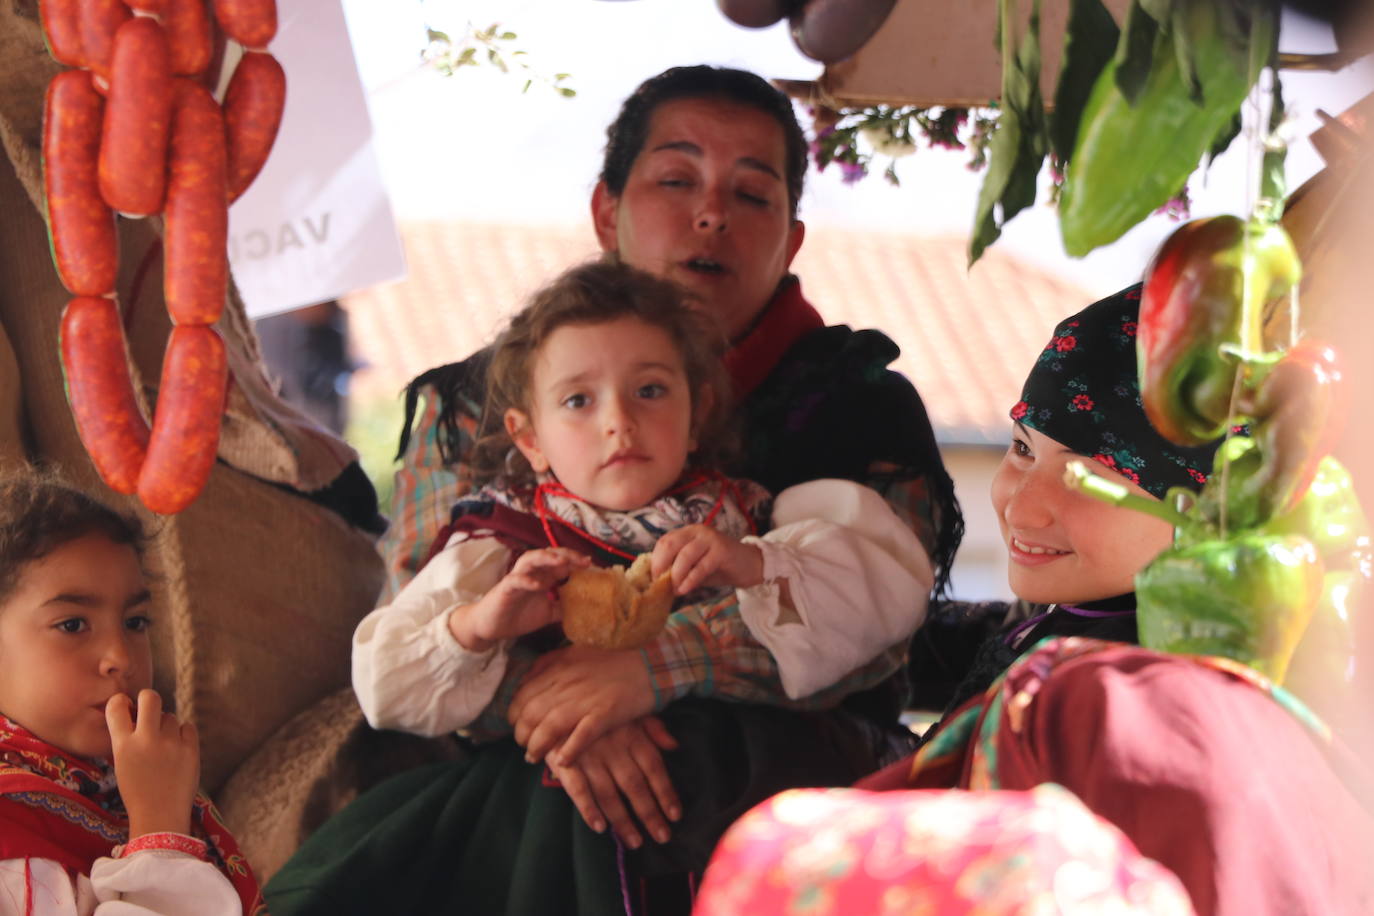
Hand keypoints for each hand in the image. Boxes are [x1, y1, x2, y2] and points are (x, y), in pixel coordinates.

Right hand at [106, 690, 198, 838]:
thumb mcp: (122, 764)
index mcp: (122, 744)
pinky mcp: (191, 748)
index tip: (126, 706)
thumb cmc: (138, 791)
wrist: (160, 816)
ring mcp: (170, 743)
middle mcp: (146, 739)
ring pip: (170, 716)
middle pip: (150, 697)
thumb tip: (138, 712)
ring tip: (164, 747)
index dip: (121, 701)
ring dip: (167, 726)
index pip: (116, 706)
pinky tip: (177, 750)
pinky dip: (183, 734)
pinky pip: (187, 726)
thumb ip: (128, 739)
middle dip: (149, 699)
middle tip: (150, 710)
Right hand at [450, 548, 589, 651]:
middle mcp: (531, 573)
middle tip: (583, 561)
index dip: (576, 560)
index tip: (592, 564)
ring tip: (561, 561)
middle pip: (549, 554)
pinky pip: (515, 580)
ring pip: (530, 559)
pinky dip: (526, 580)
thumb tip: (588, 609)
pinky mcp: (505, 588)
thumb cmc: (519, 615)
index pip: (561, 561)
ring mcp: (517, 578)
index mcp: (543, 576)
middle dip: (567, 554)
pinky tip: (538, 585)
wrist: (491, 627)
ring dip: (546, 558)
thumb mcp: (549, 613)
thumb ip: (565, 607)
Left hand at [509, 645, 653, 764]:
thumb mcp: (576, 649)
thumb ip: (551, 661)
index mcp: (559, 666)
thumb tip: (528, 674)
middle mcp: (567, 682)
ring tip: (533, 757)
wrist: (652, 656)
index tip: (517, 724)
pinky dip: (569, 751)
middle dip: (521, 734)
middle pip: (530, 714)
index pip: (522, 694)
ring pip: (549, 727)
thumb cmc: (615, 653)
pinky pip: (581, 736)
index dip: (515, 714)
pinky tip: (562, 761)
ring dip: (537, 746)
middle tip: (524, 745)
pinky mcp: (606, 712)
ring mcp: (586, 698)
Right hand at [550, 717, 680, 848]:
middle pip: (635, 785)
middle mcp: (613, 747)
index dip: (665, 792)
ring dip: (622, 820)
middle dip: (649, 813)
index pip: (654, 767)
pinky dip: (588, 808)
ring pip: (609, 793)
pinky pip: (578, 789)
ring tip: (635, 841)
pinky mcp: (566, 761)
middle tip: (661, 837)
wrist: (557, 697)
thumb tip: (674, 745)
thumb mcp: (628, 709)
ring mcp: (589, 755)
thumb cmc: (598, 707)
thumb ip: (652, 728)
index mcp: (631, 734)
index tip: (675, 815)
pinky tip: (599, 827)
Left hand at [651, 524, 762, 594]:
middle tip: (659, 584)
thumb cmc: (719, 568)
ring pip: (685, 556)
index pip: (664, 542)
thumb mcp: (694, 566)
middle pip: (670, 545)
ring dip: (676, 575)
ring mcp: (710, 538)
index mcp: (687, 532)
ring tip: (674, 590)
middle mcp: (697, 531)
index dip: (656, 560)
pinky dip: (690, 580)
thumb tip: (656, 581)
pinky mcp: (721, 550)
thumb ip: (677, 568)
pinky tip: (685, 590)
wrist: (750, 566)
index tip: (653, 579)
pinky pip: (701, 566)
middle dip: (661, 566)